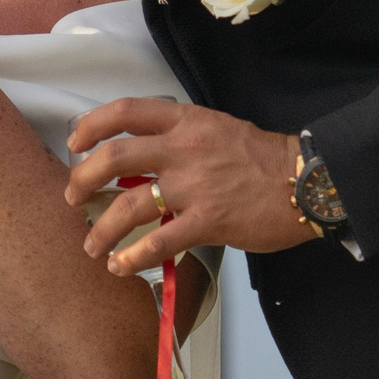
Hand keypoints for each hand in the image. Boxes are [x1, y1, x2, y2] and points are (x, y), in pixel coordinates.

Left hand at [64, 100, 316, 274]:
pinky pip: (160, 241)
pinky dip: (133, 257)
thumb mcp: (218, 129)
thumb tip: (144, 158)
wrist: (304, 181)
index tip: (75, 142)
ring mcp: (195, 186)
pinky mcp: (209, 221)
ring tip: (93, 247)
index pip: (126, 111)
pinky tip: (121, 266)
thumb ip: (181, 138)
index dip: (92, 125)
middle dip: (84, 179)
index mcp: (187, 121)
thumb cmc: (263, 158)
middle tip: (74, 198)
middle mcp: (185, 149)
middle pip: (115, 157)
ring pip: (131, 205)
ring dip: (103, 229)